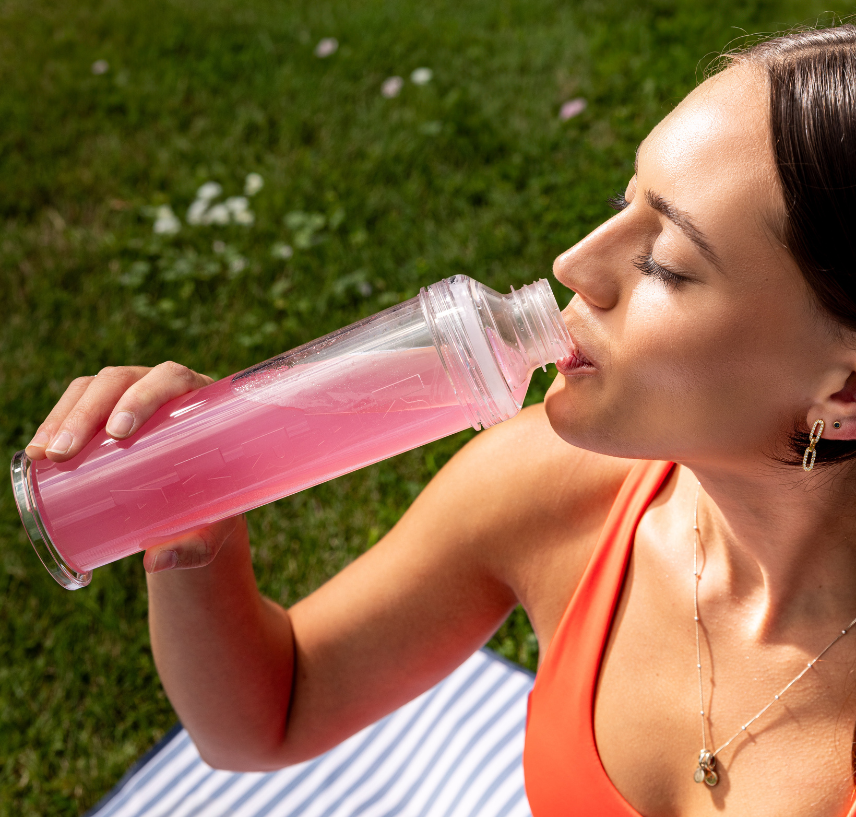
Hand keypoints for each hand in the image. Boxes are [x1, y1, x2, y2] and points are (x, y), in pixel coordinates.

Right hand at [23, 361, 232, 573]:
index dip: (144, 394)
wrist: (203, 504)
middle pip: (122, 380)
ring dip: (64, 417)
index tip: (119, 432)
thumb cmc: (215, 506)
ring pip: (93, 388)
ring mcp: (134, 395)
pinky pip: (78, 402)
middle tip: (66, 453)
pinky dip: (55, 422)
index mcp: (203, 401)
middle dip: (89, 412)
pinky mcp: (109, 412)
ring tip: (46, 455)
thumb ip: (195, 545)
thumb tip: (156, 563)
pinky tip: (38, 451)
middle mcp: (166, 389)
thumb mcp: (214, 525)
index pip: (172, 378)